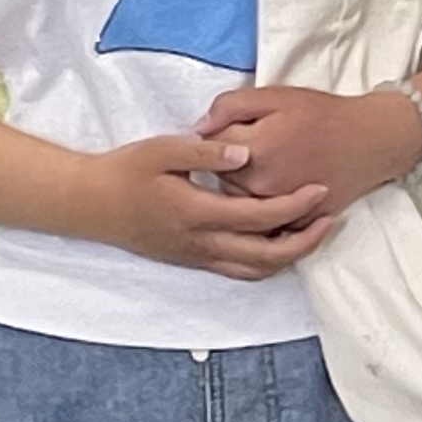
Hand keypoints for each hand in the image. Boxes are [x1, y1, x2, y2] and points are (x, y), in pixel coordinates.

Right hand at [67, 132, 340, 280]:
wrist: (91, 205)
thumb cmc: (125, 171)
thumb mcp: (162, 150)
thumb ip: (204, 151)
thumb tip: (244, 153)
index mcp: (198, 213)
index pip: (261, 218)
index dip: (296, 206)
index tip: (321, 189)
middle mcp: (201, 243)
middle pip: (267, 256)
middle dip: (306, 240)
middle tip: (331, 218)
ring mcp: (197, 256)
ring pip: (255, 270)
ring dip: (289, 256)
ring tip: (312, 232)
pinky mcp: (192, 260)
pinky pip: (239, 271)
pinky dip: (266, 262)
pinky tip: (279, 243)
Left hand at [193, 84, 416, 214]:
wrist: (373, 140)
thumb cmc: (324, 114)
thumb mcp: (276, 96)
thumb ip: (230, 106)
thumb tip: (197, 128)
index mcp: (255, 149)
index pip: (209, 145)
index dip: (218, 133)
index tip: (234, 128)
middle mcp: (263, 184)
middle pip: (220, 178)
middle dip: (227, 162)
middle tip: (253, 145)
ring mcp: (280, 207)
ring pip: (238, 200)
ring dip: (242, 184)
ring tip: (266, 164)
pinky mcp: (296, 221)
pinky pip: (264, 219)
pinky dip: (263, 205)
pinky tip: (276, 186)